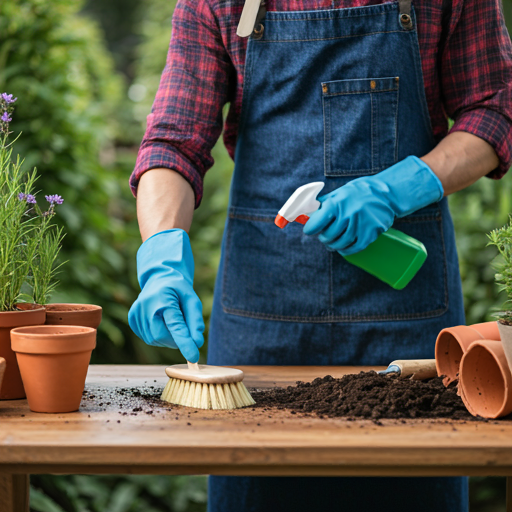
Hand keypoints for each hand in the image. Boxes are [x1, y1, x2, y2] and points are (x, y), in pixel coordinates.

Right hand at [128, 229, 203, 362]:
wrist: (159, 278)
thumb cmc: (178, 289)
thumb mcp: (192, 300)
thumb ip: (196, 321)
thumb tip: (197, 343)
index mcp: (163, 299)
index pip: (175, 326)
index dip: (185, 343)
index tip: (194, 357)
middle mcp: (145, 306)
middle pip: (161, 336)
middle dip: (175, 340)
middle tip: (184, 333)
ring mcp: (136, 313)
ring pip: (154, 339)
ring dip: (167, 337)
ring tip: (171, 320)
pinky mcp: (132, 319)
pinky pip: (147, 337)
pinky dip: (158, 335)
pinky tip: (161, 321)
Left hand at [303, 156, 443, 255]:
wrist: (386, 193)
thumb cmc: (358, 193)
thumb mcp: (339, 193)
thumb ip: (322, 204)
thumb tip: (305, 215)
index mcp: (337, 203)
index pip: (316, 223)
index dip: (310, 229)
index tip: (309, 230)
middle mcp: (348, 214)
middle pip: (327, 236)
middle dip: (323, 237)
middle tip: (324, 236)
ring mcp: (360, 225)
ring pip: (339, 244)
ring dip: (333, 245)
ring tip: (332, 242)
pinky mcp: (370, 234)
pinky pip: (353, 248)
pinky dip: (345, 250)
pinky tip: (343, 247)